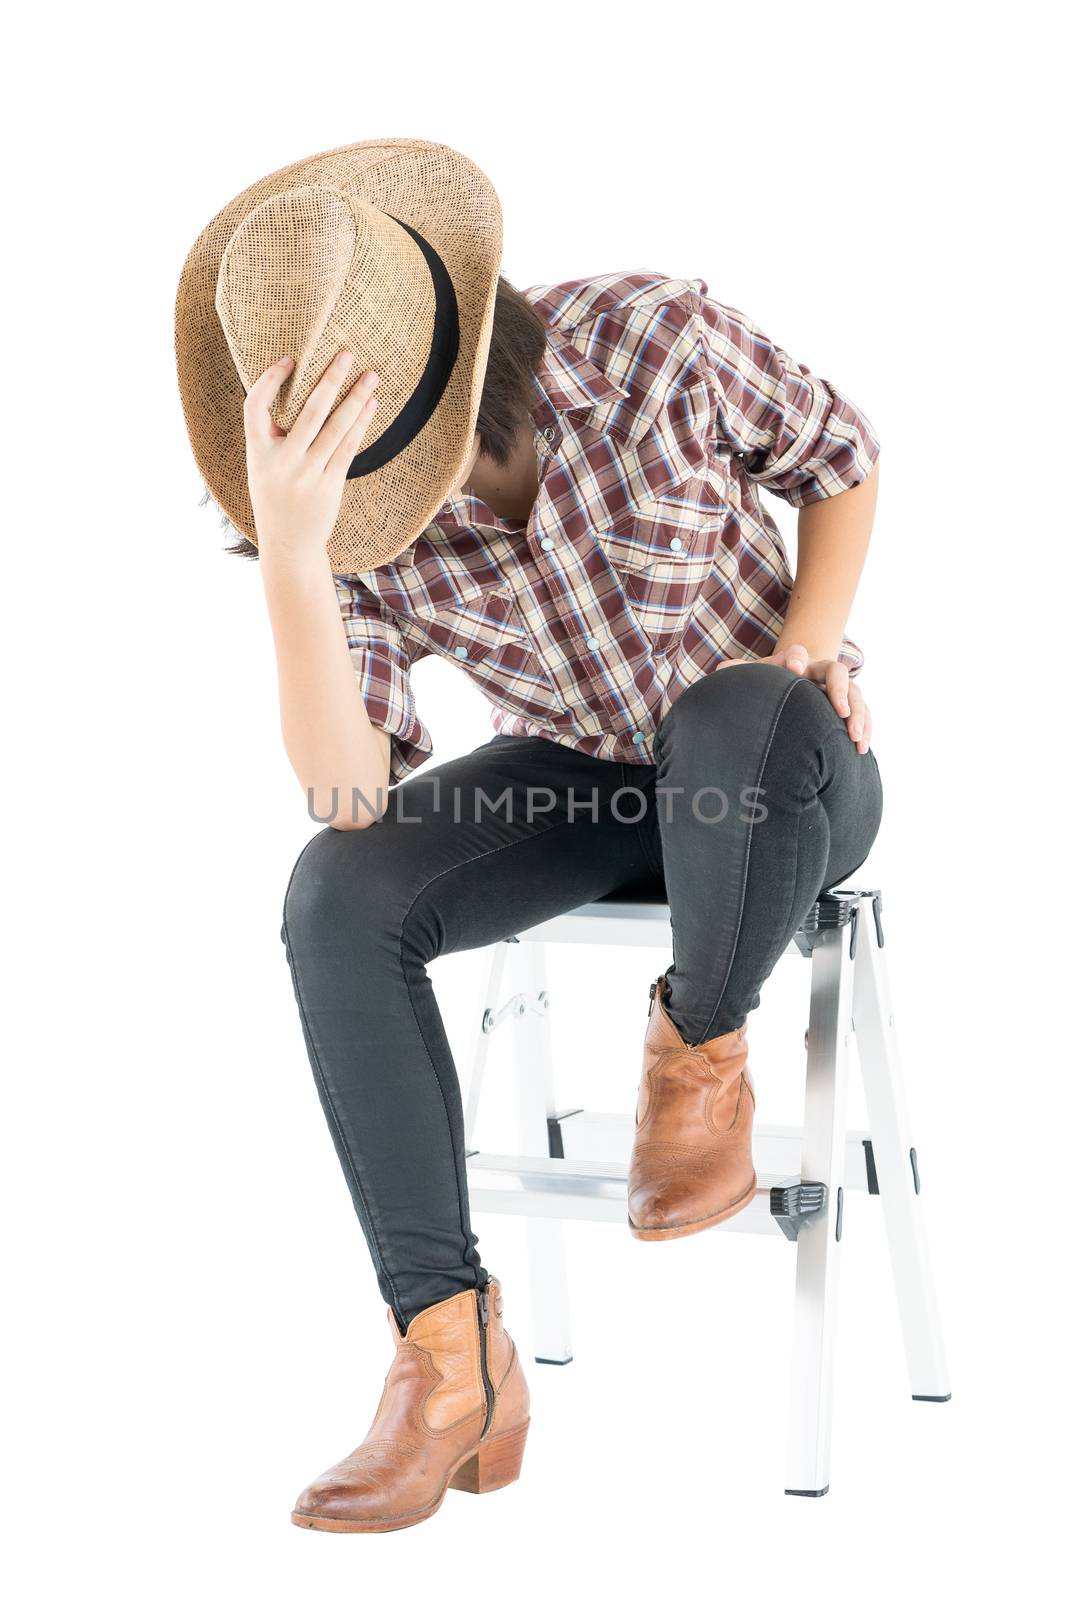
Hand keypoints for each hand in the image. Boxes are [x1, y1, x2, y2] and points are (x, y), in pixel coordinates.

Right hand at [242, 351, 380, 559]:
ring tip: (370, 376)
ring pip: (335, 428)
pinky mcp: (330, 485)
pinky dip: (361, 424)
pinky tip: (371, 406)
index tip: (290, 360)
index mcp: (257, 454)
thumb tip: (299, 396)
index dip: (270, 380)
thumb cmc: (275, 499)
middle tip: (346, 354)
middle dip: (329, 380)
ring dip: (355, 398)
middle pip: (309, 412)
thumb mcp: (262, 468)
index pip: (255, 406)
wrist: (289, 545)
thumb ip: (273, 438)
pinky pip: (349, 448)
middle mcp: (283, 462)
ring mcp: (308, 475)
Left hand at [715, 643, 871, 753]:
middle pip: (837, 672)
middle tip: (840, 712)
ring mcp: (839, 686)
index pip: (798, 653)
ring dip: (857, 715)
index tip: (795, 669)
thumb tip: (720, 671)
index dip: (797, 658)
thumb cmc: (772, 680)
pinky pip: (864, 712)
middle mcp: (821, 670)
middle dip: (840, 691)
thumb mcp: (757, 675)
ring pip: (856, 693)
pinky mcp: (850, 703)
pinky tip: (861, 748)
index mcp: (796, 661)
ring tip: (854, 739)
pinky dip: (865, 728)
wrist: (795, 677)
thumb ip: (741, 673)